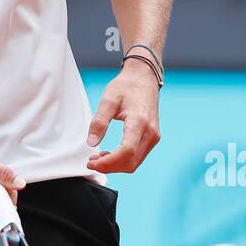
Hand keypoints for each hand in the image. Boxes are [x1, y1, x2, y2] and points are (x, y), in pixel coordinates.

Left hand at [86, 59, 160, 173]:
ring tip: (97, 159)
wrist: (144, 78)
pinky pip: (138, 157)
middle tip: (91, 162)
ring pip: (135, 162)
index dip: (108, 162)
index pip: (126, 151)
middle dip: (109, 167)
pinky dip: (123, 161)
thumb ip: (99, 122)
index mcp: (139, 121)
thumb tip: (91, 143)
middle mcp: (150, 132)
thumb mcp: (108, 100)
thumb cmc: (126, 87)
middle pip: (131, 162)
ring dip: (115, 165)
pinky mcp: (152, 138)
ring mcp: (154, 136)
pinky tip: (109, 154)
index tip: (92, 162)